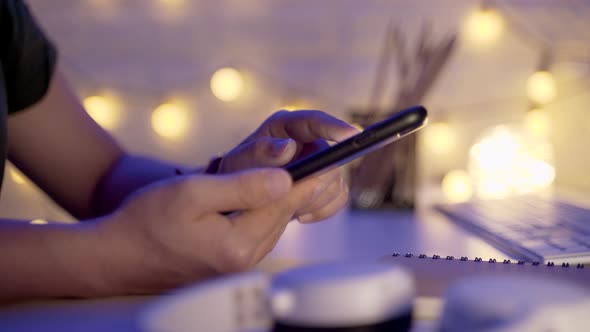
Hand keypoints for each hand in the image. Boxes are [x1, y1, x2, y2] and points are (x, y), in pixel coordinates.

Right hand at [98, 168, 317, 293]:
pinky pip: (262, 227)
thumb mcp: (193, 193)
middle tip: (323, 152)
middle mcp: (246, 258)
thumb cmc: (147, 220)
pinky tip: (271, 188)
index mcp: (238, 244)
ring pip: (276, 219)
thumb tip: (286, 177)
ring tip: (304, 165)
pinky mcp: (233, 258)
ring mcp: (241, 261)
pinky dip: (269, 206)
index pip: (286, 201)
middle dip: (303, 181)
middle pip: (287, 212)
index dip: (312, 173)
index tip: (334, 153)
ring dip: (287, 192)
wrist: (118, 255)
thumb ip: (243, 186)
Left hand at [218, 110, 359, 222]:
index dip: (335, 127)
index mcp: (286, 126)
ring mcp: (320, 161)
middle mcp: (308, 140)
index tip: (352, 135)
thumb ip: (259, 154)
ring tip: (288, 207)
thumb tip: (288, 146)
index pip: (314, 121)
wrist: (238, 196)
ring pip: (337, 180)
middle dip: (313, 183)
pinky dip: (322, 209)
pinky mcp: (327, 182)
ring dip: (314, 199)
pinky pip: (339, 196)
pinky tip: (300, 213)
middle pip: (331, 157)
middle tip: (291, 199)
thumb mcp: (239, 164)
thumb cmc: (237, 174)